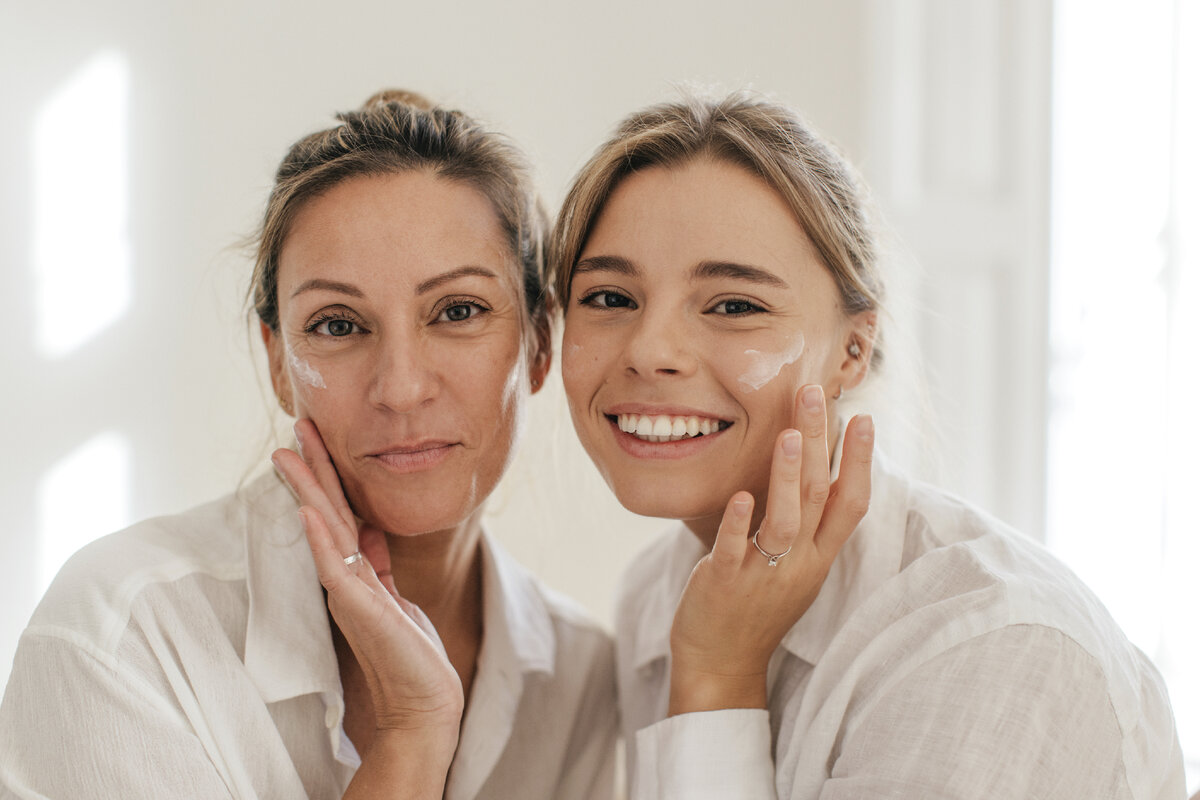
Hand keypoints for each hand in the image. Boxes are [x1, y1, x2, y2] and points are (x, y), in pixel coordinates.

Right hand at [271, 421, 463, 749]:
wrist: (423, 699)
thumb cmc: (408, 651)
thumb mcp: (395, 593)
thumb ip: (377, 561)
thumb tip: (370, 527)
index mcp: (355, 570)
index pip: (337, 512)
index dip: (327, 475)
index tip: (315, 438)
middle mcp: (345, 576)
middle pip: (325, 511)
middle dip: (312, 467)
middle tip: (298, 425)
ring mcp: (348, 590)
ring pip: (324, 528)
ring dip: (309, 489)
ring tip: (291, 452)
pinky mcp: (357, 606)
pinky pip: (334, 563)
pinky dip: (321, 535)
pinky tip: (309, 508)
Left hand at [668, 385, 873, 714]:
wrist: (722, 662)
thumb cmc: (755, 605)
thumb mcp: (794, 565)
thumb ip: (806, 523)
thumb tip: (813, 469)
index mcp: (818, 557)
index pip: (851, 504)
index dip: (860, 462)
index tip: (864, 418)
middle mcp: (799, 564)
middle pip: (817, 497)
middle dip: (819, 443)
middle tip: (814, 395)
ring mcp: (764, 575)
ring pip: (785, 522)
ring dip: (787, 476)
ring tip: (789, 434)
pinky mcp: (726, 584)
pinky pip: (735, 551)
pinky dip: (739, 524)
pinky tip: (741, 496)